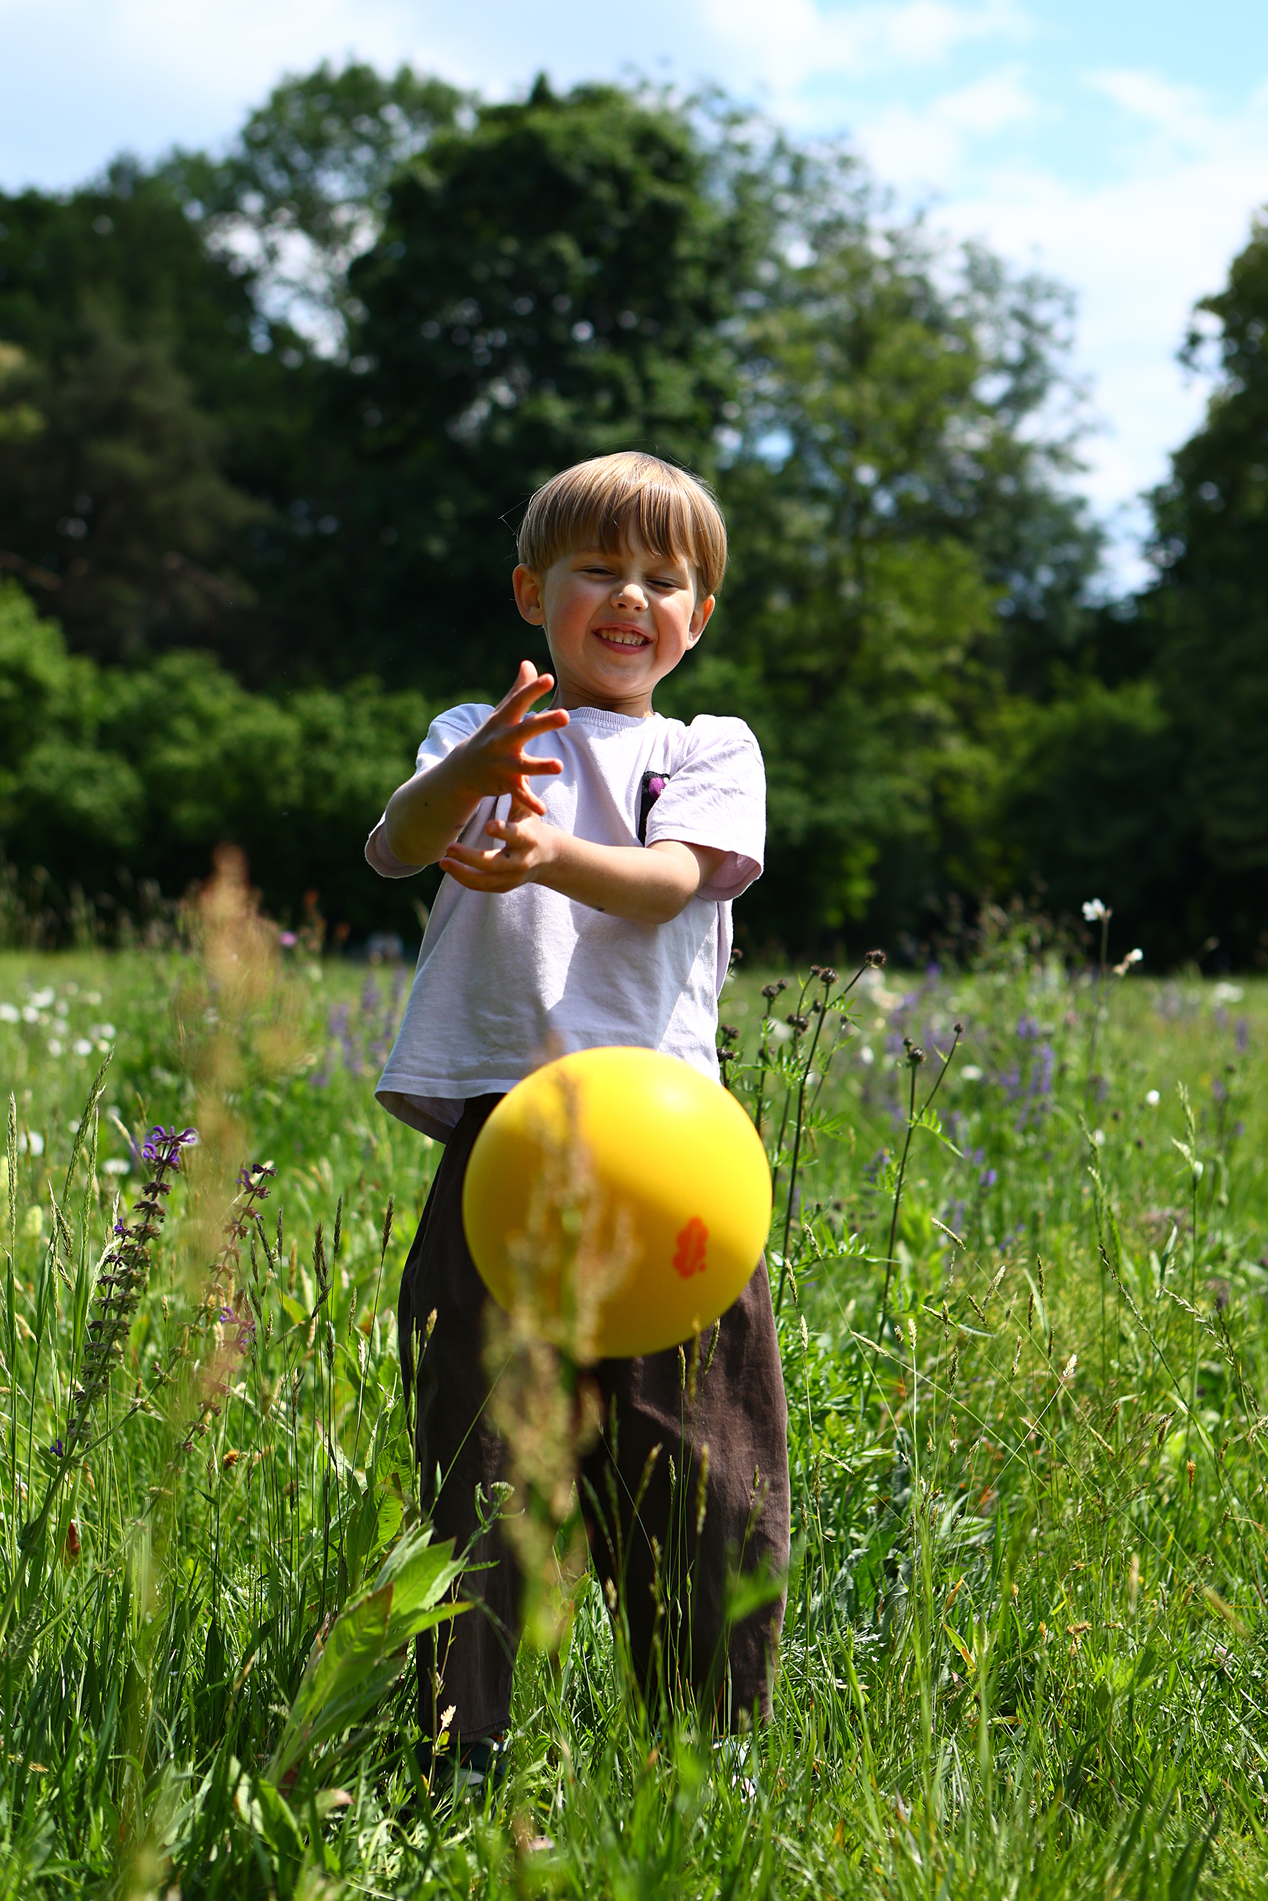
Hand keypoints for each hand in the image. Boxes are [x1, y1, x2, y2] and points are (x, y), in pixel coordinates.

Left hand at [439, 801, 560, 892]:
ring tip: (442, 862)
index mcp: (529, 839)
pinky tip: (449, 869)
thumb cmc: (531, 826)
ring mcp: (513, 877)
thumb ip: (519, 793)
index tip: (487, 825)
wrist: (548, 858)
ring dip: (461, 872)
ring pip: (485, 880)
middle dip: (470, 857)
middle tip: (449, 847)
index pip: (516, 835)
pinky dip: (465, 880)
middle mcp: (521, 861)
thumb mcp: (527, 810)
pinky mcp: (505, 886)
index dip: (503, 831)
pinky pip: (482, 887)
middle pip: (494, 863)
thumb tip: (515, 768)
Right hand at [454, 661, 568, 816]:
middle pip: (525, 730)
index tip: (548, 678)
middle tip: (565, 715)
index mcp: (503, 721)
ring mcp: (502, 763)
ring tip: (559, 766)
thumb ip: (518, 690)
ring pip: (524, 765)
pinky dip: (529, 802)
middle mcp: (502, 740)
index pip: (519, 702)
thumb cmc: (489, 736)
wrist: (462, 770)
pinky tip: (542, 810)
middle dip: (544, 723)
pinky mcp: (504, 783)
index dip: (533, 690)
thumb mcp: (501, 714)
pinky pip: (519, 793)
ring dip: (540, 766)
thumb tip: (529, 664)